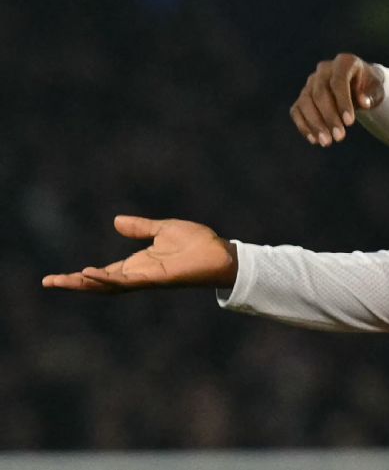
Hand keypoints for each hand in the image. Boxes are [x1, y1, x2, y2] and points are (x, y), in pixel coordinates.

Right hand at [41, 216, 238, 292]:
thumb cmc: (198, 244)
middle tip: (48, 282)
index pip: (103, 274)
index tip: (56, 277)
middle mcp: (138, 275)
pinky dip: (107, 278)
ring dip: (85, 283)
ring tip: (62, 280)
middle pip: (99, 283)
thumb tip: (115, 221)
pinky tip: (90, 273)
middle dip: (74, 284)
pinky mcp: (156, 279)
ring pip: (108, 285)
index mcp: (138, 266)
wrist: (222, 254)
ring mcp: (146, 279)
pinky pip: (127, 281)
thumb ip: (139, 227)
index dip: (80, 276)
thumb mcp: (163, 229)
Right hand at [289, 53, 385, 146]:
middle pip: (320, 94)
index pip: (339, 82)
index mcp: (343, 62)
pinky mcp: (303, 96)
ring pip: (306, 103)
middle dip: (329, 117)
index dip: (343, 102)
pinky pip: (297, 111)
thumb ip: (372, 94)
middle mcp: (323, 69)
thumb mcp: (376, 88)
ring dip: (315, 124)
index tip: (350, 123)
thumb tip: (364, 102)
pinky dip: (304, 125)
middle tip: (339, 137)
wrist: (358, 84)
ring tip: (327, 142)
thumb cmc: (368, 86)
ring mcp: (311, 82)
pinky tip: (314, 140)